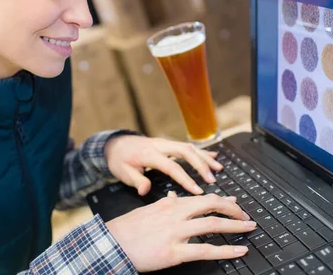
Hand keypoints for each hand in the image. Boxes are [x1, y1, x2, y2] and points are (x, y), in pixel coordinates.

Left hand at [104, 135, 222, 195]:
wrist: (114, 144)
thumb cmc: (119, 160)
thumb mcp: (122, 172)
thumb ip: (136, 181)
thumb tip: (145, 190)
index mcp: (149, 153)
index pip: (171, 166)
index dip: (186, 179)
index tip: (197, 190)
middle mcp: (160, 145)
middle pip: (185, 151)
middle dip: (201, 165)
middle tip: (212, 179)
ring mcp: (165, 143)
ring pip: (189, 147)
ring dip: (204, 157)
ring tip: (218, 168)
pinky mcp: (167, 144)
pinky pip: (187, 146)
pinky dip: (201, 151)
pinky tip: (213, 156)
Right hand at [106, 193, 254, 271]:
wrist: (111, 244)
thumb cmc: (126, 229)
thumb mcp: (147, 209)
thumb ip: (164, 202)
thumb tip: (174, 194)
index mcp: (170, 204)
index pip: (202, 197)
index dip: (222, 199)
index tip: (234, 201)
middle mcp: (176, 214)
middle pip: (212, 204)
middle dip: (233, 209)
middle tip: (246, 215)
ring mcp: (176, 232)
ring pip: (212, 224)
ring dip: (235, 226)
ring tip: (249, 227)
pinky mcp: (174, 252)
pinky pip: (205, 250)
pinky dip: (226, 250)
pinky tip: (239, 251)